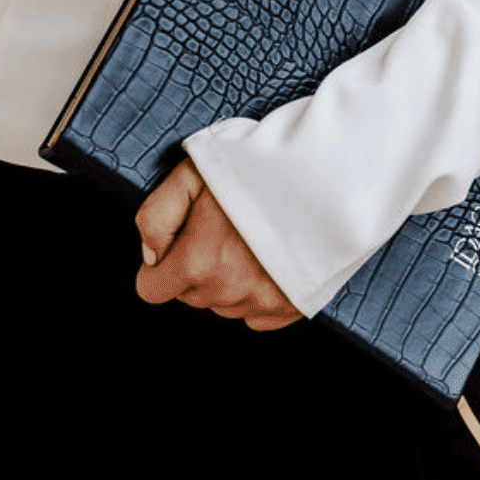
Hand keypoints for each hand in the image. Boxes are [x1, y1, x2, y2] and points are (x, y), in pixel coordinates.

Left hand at [134, 157, 303, 330]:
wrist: (328, 171)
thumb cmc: (260, 165)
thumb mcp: (191, 172)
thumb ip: (156, 216)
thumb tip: (151, 254)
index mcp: (197, 261)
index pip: (152, 289)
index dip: (160, 264)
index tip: (178, 241)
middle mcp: (227, 290)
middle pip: (189, 295)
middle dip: (194, 266)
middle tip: (219, 227)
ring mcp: (261, 302)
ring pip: (222, 305)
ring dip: (225, 279)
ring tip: (247, 238)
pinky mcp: (291, 306)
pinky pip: (256, 315)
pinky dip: (256, 291)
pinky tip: (266, 258)